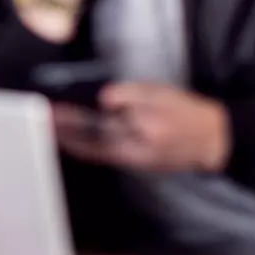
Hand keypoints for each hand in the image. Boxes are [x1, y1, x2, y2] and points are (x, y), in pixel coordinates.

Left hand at [52, 82, 231, 173]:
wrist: (211, 141)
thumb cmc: (187, 112)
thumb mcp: (162, 93)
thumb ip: (131, 95)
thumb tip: (103, 100)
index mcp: (147, 126)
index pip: (105, 119)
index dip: (78, 113)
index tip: (57, 104)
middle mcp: (136, 146)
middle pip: (94, 135)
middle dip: (66, 126)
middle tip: (43, 115)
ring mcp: (132, 156)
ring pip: (93, 147)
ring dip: (69, 138)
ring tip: (47, 127)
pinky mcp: (130, 161)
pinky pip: (101, 155)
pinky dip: (82, 148)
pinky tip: (66, 140)